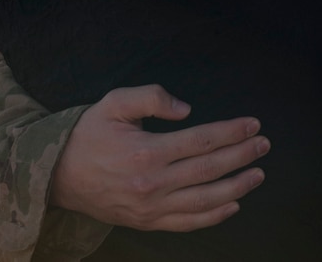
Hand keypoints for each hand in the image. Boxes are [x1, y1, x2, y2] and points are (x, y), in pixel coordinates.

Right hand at [51, 84, 268, 230]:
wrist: (58, 175)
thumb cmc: (89, 135)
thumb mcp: (114, 103)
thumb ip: (150, 97)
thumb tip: (186, 109)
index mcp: (146, 151)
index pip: (202, 140)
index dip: (231, 132)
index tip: (253, 124)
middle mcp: (153, 183)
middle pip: (209, 170)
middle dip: (242, 156)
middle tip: (264, 144)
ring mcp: (151, 208)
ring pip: (204, 200)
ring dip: (237, 187)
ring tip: (258, 173)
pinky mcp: (147, 222)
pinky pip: (188, 223)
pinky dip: (215, 216)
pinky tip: (234, 204)